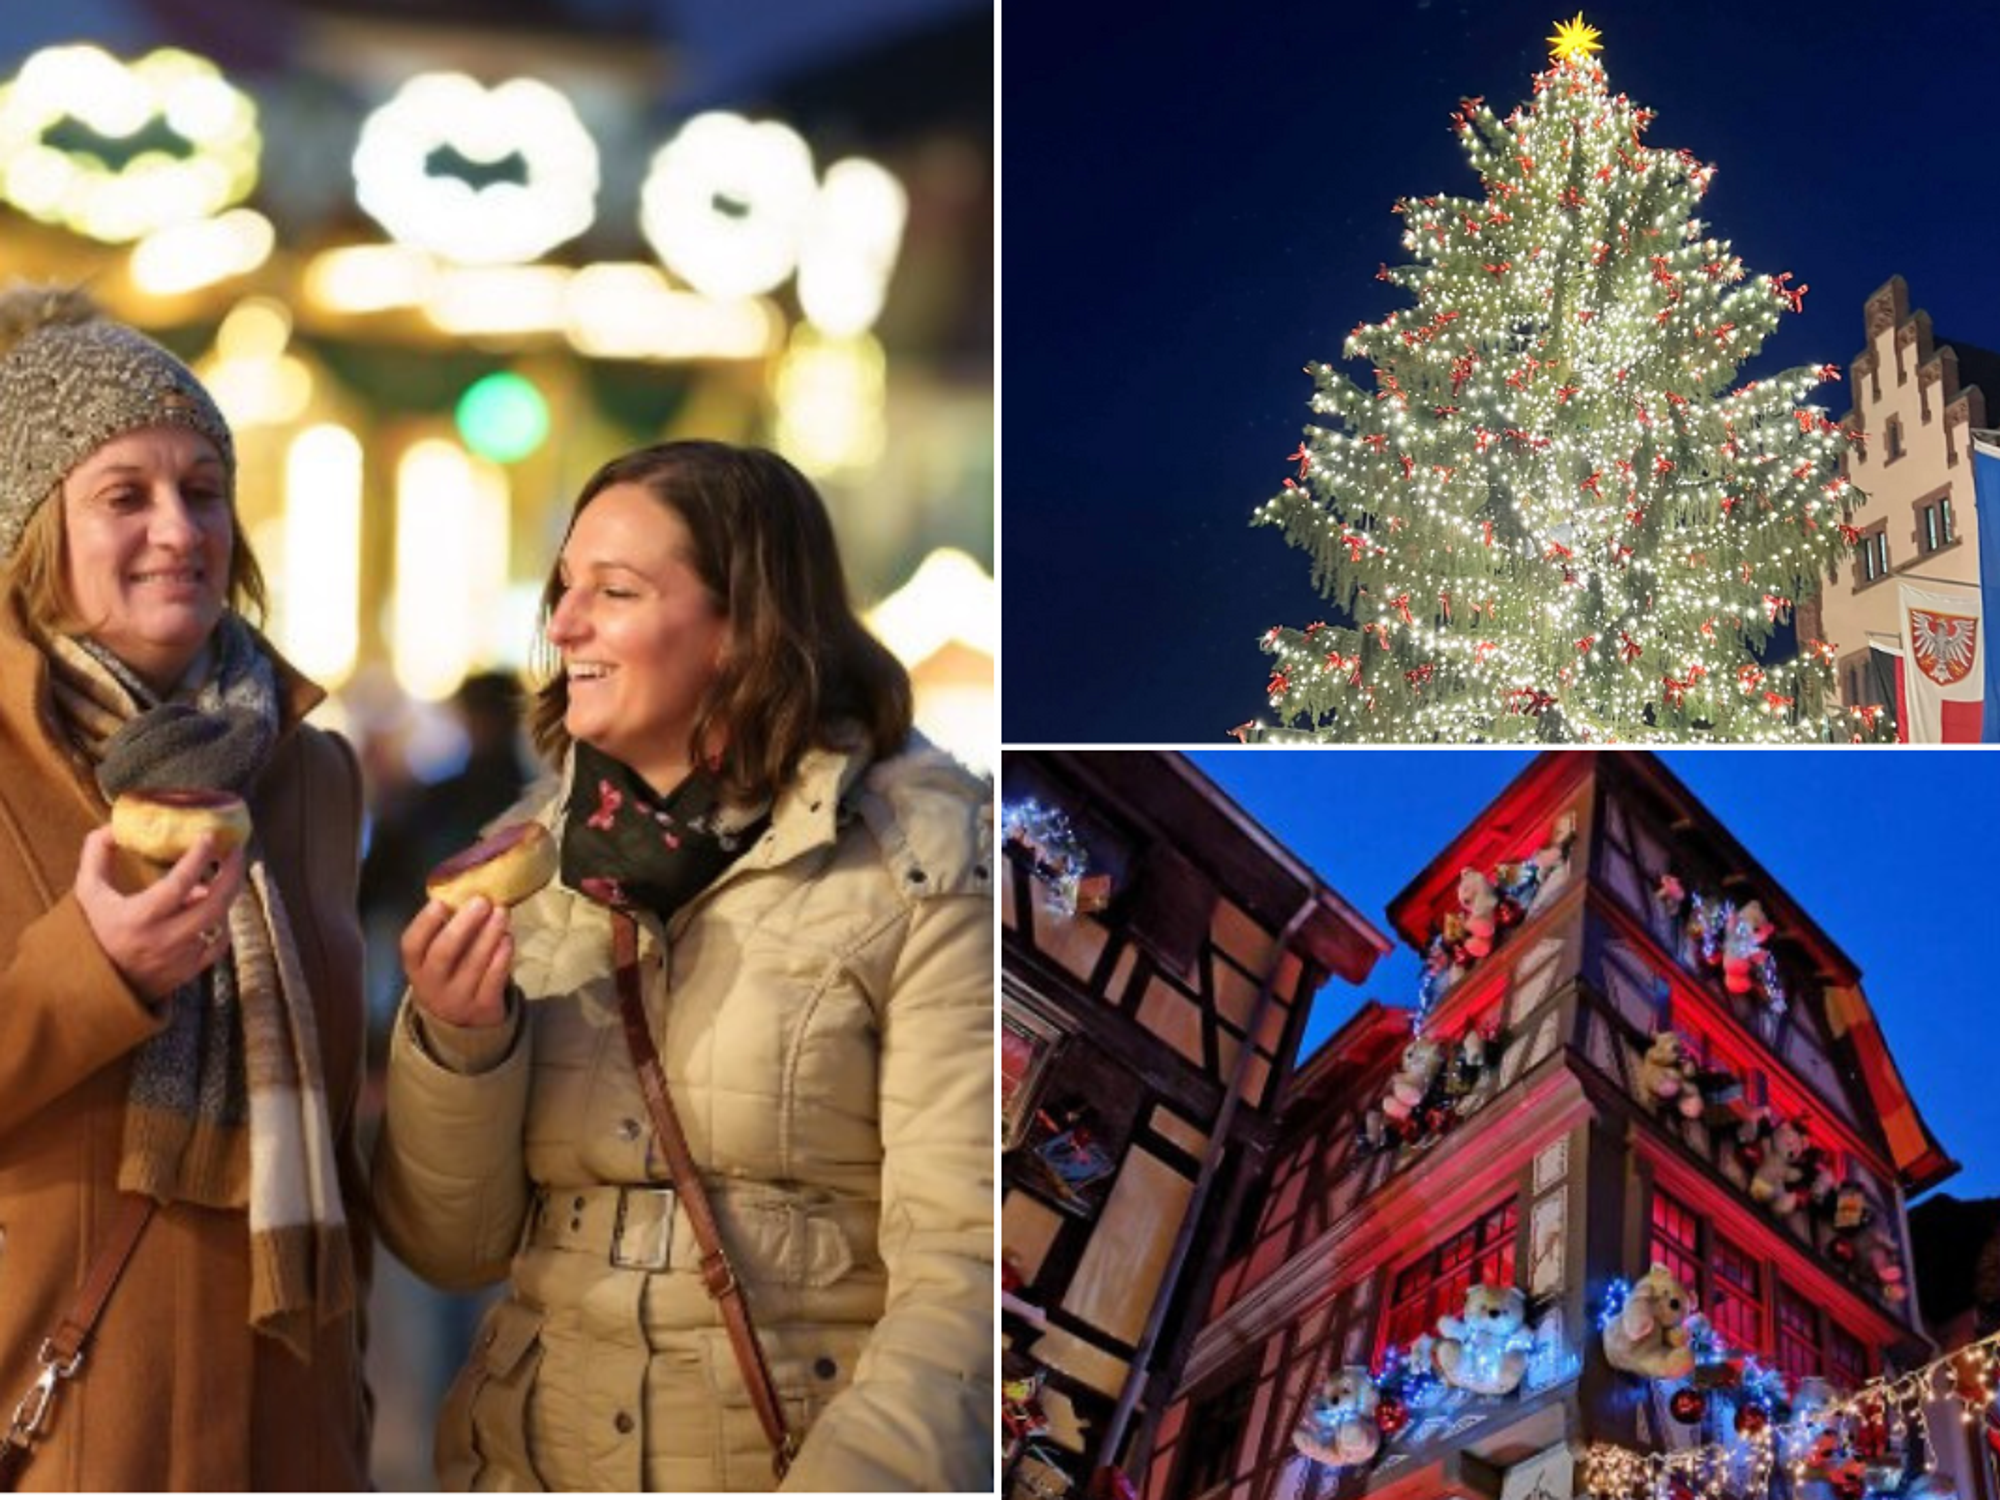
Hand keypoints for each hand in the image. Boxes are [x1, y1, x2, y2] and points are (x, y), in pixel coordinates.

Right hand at [74, 826, 245, 1002]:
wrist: (94, 985)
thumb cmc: (93, 931)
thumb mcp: (88, 891)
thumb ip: (97, 854)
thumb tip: (115, 826)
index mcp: (138, 918)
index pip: (178, 884)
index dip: (198, 858)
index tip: (209, 835)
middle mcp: (164, 939)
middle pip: (214, 904)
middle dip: (232, 873)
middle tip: (235, 849)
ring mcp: (181, 957)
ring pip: (218, 922)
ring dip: (223, 896)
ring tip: (217, 878)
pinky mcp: (190, 971)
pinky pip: (219, 943)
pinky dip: (221, 923)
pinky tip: (213, 909)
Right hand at [402, 897, 512, 1028]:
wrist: (461, 1023)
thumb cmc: (449, 973)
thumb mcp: (434, 958)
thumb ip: (444, 930)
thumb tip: (465, 892)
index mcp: (415, 966)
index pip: (411, 945)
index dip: (425, 923)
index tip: (441, 902)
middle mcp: (431, 984)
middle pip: (444, 953)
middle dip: (463, 925)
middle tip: (481, 901)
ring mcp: (457, 998)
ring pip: (473, 964)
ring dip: (489, 934)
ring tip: (501, 912)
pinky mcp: (483, 1007)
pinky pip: (494, 979)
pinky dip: (502, 957)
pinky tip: (508, 938)